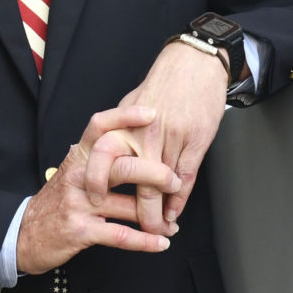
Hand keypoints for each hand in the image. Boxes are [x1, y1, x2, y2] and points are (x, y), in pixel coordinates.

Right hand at [16, 105, 176, 274]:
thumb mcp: (72, 172)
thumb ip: (97, 158)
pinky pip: (121, 235)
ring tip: (172, 222)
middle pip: (123, 166)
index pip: (100, 127)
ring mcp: (80, 203)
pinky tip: (161, 242)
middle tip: (175, 181)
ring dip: (156, 216)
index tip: (151, 113)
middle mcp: (79, 176)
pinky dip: (145, 241)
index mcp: (78, 157)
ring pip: (127, 204)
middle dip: (156, 174)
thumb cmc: (55, 202)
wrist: (22, 233)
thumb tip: (129, 142)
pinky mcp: (81, 230)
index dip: (125, 117)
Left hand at [111, 39, 230, 232]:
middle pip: (131, 179)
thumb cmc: (165, 82)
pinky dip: (179, 200)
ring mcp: (171, 140)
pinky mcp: (194, 142)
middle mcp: (144, 133)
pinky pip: (184, 178)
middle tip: (132, 227)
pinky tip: (174, 213)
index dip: (99, 184)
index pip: (106, 161)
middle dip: (131, 209)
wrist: (195, 63)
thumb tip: (104, 149)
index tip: (97, 202)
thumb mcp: (133, 103)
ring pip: (159, 186)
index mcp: (125, 124)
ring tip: (158, 229)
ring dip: (158, 212)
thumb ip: (120, 129)